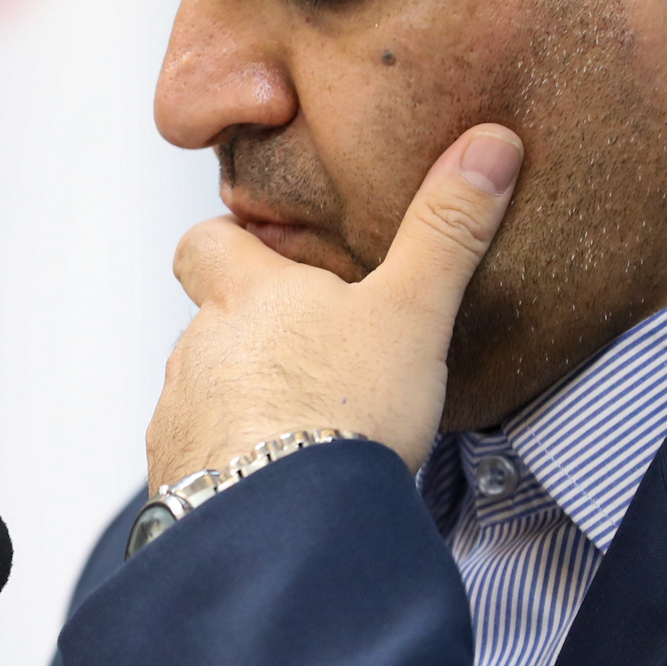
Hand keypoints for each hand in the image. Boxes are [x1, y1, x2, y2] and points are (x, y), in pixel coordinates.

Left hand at [147, 123, 521, 490]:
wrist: (291, 519)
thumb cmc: (348, 407)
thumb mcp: (413, 309)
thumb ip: (447, 230)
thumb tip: (489, 146)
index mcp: (246, 295)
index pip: (205, 242)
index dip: (229, 242)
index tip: (262, 251)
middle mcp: (198, 349)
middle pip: (209, 325)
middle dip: (250, 337)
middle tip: (312, 356)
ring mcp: (180, 416)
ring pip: (204, 394)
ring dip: (243, 404)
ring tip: (305, 430)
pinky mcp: (178, 479)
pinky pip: (199, 462)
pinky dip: (232, 466)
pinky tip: (279, 485)